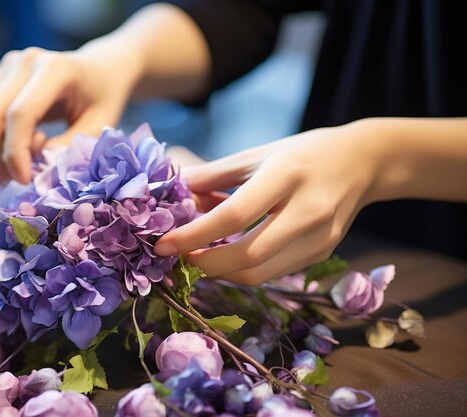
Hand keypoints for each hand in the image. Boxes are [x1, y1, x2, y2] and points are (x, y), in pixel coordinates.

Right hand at [0, 46, 135, 183]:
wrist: (102, 70)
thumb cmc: (104, 100)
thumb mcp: (99, 127)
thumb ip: (68, 149)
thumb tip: (36, 171)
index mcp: (56, 69)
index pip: (20, 114)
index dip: (15, 153)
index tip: (24, 181)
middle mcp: (25, 61)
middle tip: (14, 182)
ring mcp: (8, 66)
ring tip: (13, 171)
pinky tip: (9, 156)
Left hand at [155, 121, 383, 284]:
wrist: (363, 162)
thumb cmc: (304, 153)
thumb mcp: (258, 153)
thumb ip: (214, 174)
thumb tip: (174, 194)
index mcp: (287, 174)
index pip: (234, 215)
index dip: (194, 235)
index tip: (163, 244)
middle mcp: (308, 210)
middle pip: (248, 256)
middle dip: (204, 264)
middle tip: (178, 257)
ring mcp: (319, 237)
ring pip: (259, 274)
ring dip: (221, 271)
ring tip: (198, 255)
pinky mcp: (322, 253)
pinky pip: (272, 271)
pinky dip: (242, 269)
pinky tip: (227, 254)